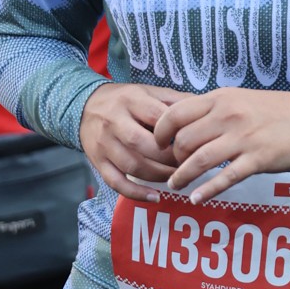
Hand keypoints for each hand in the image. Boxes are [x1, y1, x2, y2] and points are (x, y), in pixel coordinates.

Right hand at [78, 83, 185, 200]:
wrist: (84, 106)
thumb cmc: (124, 100)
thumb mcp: (147, 91)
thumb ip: (174, 100)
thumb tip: (205, 107)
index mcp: (131, 101)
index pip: (156, 116)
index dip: (176, 131)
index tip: (192, 140)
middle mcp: (115, 122)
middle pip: (142, 144)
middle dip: (168, 158)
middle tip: (187, 164)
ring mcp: (105, 144)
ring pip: (131, 165)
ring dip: (157, 176)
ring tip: (176, 178)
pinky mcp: (98, 162)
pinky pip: (116, 182)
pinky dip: (136, 193)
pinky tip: (155, 197)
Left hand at [151, 89, 289, 204]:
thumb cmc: (270, 110)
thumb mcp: (237, 98)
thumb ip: (210, 109)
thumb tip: (180, 122)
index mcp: (220, 99)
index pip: (176, 113)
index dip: (160, 131)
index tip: (158, 144)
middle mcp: (228, 116)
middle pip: (184, 140)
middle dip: (173, 158)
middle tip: (172, 167)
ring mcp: (242, 139)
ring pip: (199, 160)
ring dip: (182, 177)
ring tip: (176, 186)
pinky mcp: (256, 159)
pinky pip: (225, 178)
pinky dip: (207, 190)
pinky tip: (197, 198)